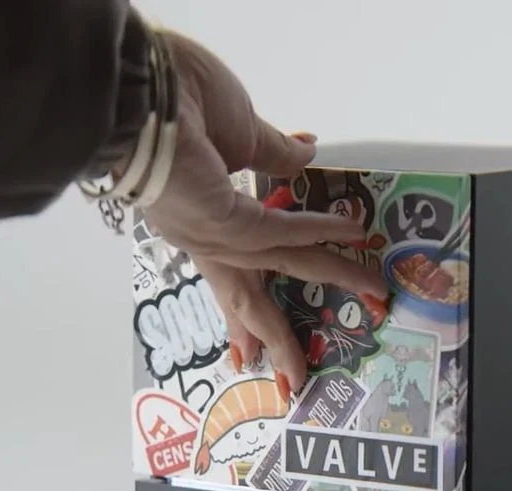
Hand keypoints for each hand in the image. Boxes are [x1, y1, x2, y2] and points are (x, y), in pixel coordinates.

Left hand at [137, 29, 387, 397]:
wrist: (138, 89)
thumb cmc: (171, 97)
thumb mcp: (234, 128)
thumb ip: (272, 151)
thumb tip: (308, 153)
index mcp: (195, 215)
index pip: (225, 270)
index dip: (239, 313)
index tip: (242, 352)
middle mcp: (200, 234)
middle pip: (245, 295)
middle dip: (273, 338)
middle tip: (289, 381)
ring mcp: (211, 232)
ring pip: (277, 267)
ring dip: (331, 275)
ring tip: (373, 291)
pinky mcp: (225, 222)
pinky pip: (283, 232)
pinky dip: (320, 230)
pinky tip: (352, 233)